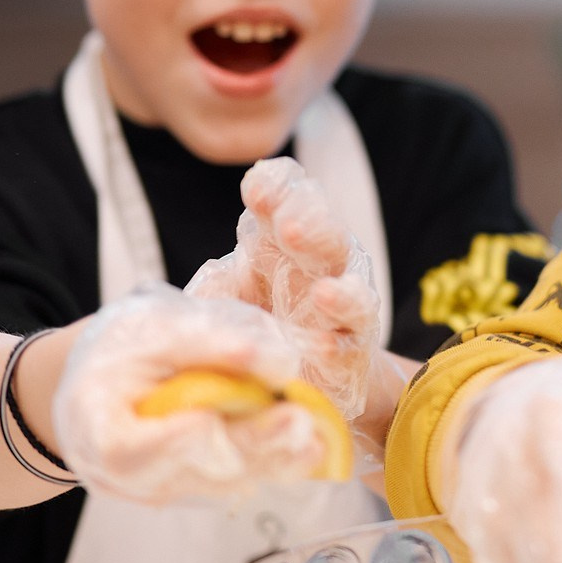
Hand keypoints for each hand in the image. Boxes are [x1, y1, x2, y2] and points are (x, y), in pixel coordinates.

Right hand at [53, 285, 326, 503]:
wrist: (106, 375)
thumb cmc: (123, 344)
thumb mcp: (155, 326)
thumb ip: (210, 343)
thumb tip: (279, 363)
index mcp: (95, 429)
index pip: (129, 450)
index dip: (171, 442)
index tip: (209, 421)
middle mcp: (123, 476)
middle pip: (191, 470)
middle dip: (248, 446)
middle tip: (296, 422)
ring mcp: (161, 489)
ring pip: (222, 483)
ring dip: (272, 460)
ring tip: (314, 436)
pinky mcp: (193, 487)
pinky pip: (235, 480)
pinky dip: (274, 463)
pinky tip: (310, 447)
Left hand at [187, 158, 409, 448]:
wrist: (300, 374)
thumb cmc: (257, 321)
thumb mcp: (225, 298)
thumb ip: (214, 287)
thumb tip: (207, 286)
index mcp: (281, 240)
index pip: (287, 196)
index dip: (277, 188)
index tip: (257, 189)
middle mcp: (320, 265)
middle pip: (326, 234)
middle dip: (312, 224)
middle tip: (290, 228)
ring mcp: (342, 308)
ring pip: (354, 290)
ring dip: (341, 291)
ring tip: (323, 293)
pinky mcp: (352, 351)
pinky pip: (351, 346)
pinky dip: (338, 346)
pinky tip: (323, 346)